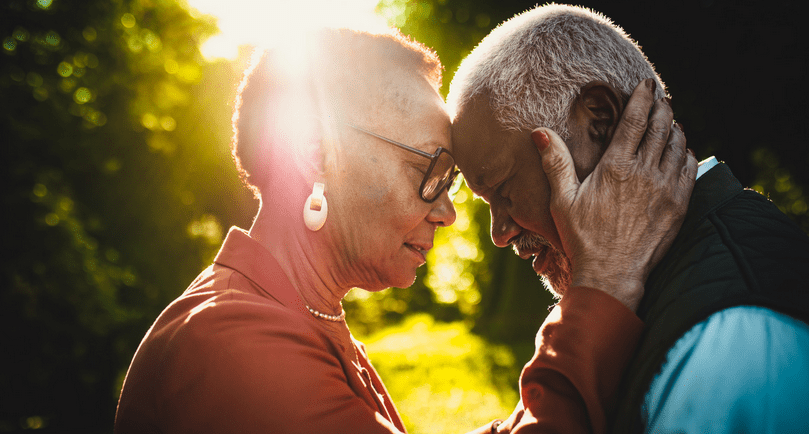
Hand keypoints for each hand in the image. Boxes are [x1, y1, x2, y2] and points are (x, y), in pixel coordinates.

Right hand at [531, 79, 696, 310]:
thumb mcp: (561, 199)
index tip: (646, 84)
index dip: (642, 98)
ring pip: (678, 146)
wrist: (612, 274)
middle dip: (662, 108)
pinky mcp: (678, 206)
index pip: (634, 120)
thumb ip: (555, 162)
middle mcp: (645, 172)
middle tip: (661, 97)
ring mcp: (665, 189)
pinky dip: (687, 154)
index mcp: (616, 166)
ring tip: (671, 121)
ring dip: (675, 129)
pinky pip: (689, 169)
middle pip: (660, 127)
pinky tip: (682, 151)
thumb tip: (540, 132)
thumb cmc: (582, 237)